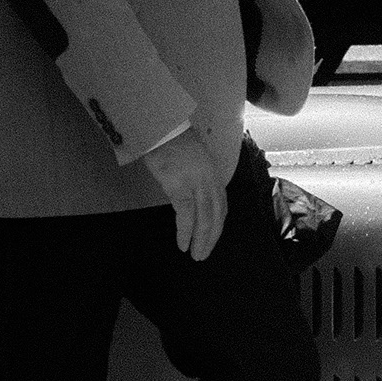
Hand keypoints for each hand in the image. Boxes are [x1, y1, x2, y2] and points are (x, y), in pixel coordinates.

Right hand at [143, 128, 226, 260]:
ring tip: (195, 255)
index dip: (217, 225)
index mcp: (213, 174)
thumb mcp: (192, 160)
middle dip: (211, 238)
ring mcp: (196, 182)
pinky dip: (185, 232)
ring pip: (205, 218)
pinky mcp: (179, 185)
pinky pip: (186, 214)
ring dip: (201, 240)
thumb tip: (192, 195)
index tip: (212, 238)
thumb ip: (196, 178)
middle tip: (204, 255)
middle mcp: (209, 180)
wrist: (159, 125)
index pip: (221, 205)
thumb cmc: (171, 140)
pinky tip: (182, 244)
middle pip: (216, 215)